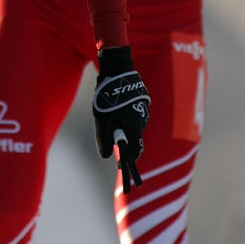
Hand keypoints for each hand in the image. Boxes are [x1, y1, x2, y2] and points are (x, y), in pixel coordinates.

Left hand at [93, 45, 149, 193]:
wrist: (118, 69)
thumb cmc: (107, 97)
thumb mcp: (101, 120)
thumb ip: (103, 140)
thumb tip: (106, 156)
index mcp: (134, 127)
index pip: (135, 152)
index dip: (130, 163)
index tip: (126, 174)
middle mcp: (142, 120)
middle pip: (134, 139)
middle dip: (124, 142)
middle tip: (112, 138)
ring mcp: (143, 110)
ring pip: (133, 125)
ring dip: (123, 125)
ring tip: (108, 113)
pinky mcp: (140, 100)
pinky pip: (133, 113)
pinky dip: (125, 114)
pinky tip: (115, 104)